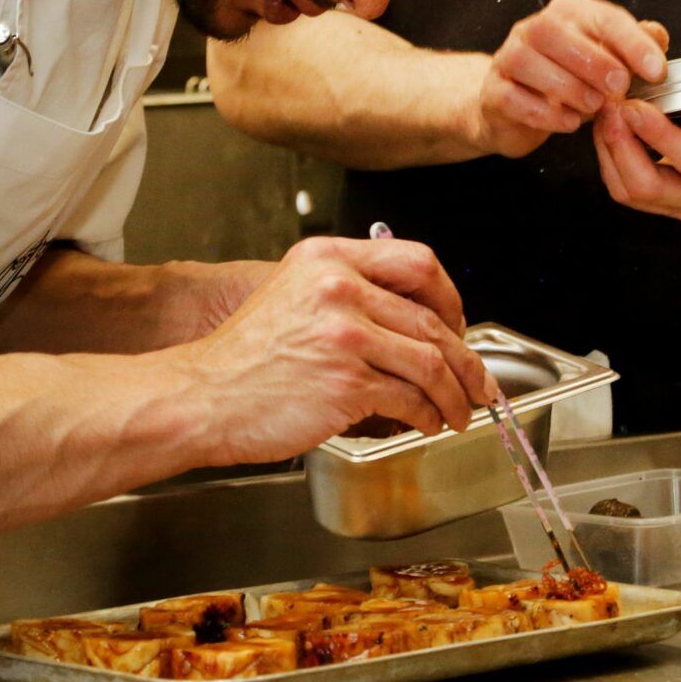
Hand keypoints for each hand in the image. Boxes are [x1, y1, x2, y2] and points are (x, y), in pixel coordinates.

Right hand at [175, 236, 500, 463]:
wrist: (202, 397)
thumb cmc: (244, 359)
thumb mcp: (294, 295)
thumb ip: (348, 293)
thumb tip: (414, 320)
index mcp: (328, 258)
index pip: (418, 261)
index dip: (450, 297)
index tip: (459, 325)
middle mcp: (339, 286)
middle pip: (432, 317)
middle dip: (466, 358)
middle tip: (477, 382)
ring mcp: (344, 333)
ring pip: (431, 361)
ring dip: (455, 394)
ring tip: (458, 412)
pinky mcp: (346, 381)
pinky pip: (410, 398)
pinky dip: (428, 415)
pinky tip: (427, 423)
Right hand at [470, 0, 668, 159]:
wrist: (515, 107)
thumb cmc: (568, 80)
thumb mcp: (606, 61)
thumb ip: (633, 47)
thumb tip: (657, 35)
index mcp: (568, 14)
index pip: (602, 17)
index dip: (633, 43)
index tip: (657, 70)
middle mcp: (532, 29)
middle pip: (552, 30)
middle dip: (593, 60)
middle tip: (620, 87)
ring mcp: (507, 58)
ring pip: (527, 61)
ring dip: (568, 86)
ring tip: (594, 106)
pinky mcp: (493, 91)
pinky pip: (512, 97)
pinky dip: (544, 112)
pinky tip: (570, 123)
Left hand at [589, 44, 680, 221]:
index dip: (661, 137)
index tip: (634, 106)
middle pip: (655, 187)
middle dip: (624, 147)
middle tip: (611, 108)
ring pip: (635, 195)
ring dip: (612, 155)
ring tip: (606, 116)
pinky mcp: (673, 206)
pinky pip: (630, 195)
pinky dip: (612, 164)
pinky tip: (610, 131)